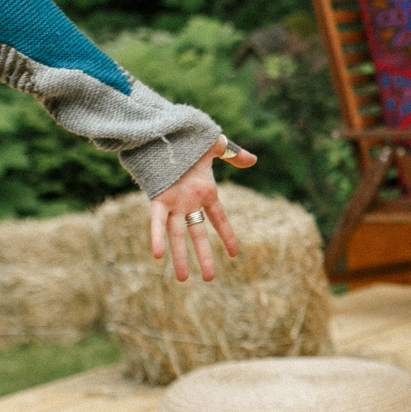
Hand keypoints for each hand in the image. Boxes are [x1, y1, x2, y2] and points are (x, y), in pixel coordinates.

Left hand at [149, 134, 260, 281]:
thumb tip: (253, 160)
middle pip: (198, 234)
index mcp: (204, 192)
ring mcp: (174, 203)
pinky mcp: (159, 200)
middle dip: (204, 256)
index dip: (227, 235)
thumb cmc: (188, 138)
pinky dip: (157, 238)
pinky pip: (157, 222)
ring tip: (183, 279)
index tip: (234, 254)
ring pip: (178, 235)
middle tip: (209, 279)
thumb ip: (233, 154)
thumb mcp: (215, 145)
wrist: (162, 132)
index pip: (219, 219)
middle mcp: (189, 202)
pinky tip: (158, 255)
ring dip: (180, 257)